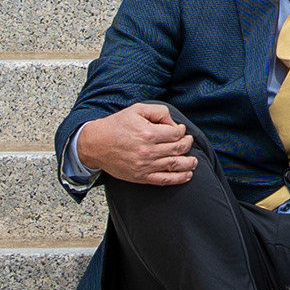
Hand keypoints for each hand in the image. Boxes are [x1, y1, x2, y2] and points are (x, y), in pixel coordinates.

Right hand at [77, 103, 199, 186]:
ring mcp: (145, 166)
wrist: (96, 144)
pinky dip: (179, 178)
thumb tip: (173, 123)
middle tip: (188, 141)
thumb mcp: (137, 109)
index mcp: (148, 133)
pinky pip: (165, 180)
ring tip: (194, 161)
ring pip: (175, 165)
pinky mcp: (141, 177)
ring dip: (189, 163)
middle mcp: (149, 151)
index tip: (180, 130)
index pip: (176, 133)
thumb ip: (159, 112)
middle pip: (179, 149)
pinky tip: (187, 175)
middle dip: (188, 144)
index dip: (182, 131)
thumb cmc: (116, 126)